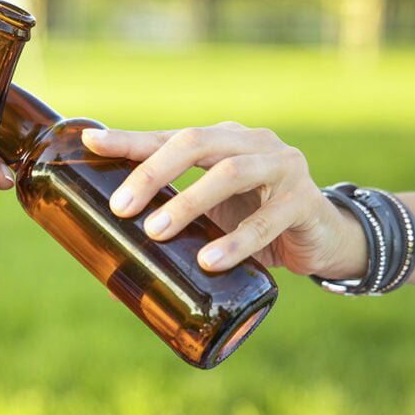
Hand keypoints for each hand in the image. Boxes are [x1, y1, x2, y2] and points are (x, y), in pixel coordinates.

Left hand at [82, 122, 367, 278]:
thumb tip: (111, 278)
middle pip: (197, 142)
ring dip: (189, 201)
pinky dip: (236, 242)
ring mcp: (281, 166)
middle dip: (153, 171)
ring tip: (155, 231)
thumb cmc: (254, 220)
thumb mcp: (212, 217)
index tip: (93, 143)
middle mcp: (250, 143)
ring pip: (231, 173)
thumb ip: (171, 232)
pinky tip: (208, 262)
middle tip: (121, 208)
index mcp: (222, 140)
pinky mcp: (304, 201)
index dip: (131, 140)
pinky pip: (268, 219)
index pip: (169, 136)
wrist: (321, 235)